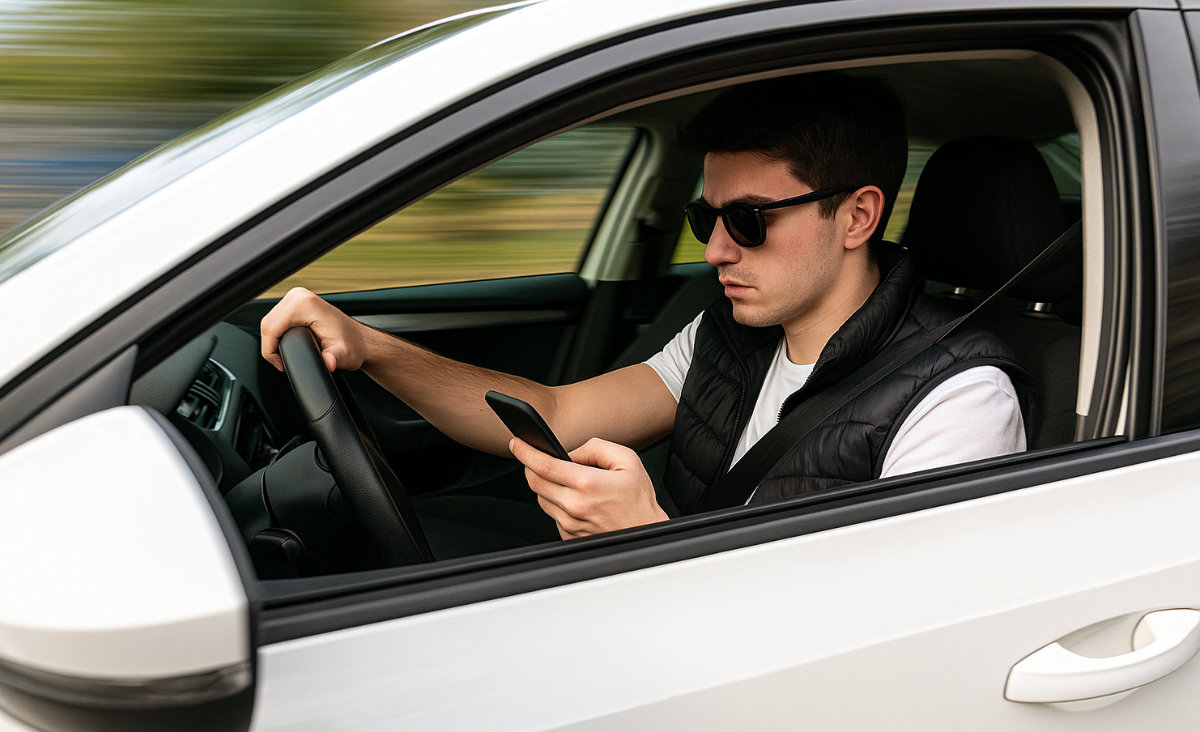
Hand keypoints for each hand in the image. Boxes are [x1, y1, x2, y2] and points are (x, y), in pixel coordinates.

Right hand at [260, 287, 368, 372]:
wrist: (359, 339)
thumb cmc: (352, 345)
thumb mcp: (344, 355)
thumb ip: (334, 359)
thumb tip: (329, 363)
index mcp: (305, 304)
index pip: (271, 328)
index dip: (271, 351)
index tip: (283, 364)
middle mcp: (298, 296)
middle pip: (267, 324)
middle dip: (271, 347)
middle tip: (284, 363)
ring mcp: (296, 297)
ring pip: (269, 321)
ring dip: (273, 341)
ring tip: (285, 356)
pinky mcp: (295, 302)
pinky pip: (276, 319)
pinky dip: (277, 334)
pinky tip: (287, 345)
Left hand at [509, 436, 668, 538]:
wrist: (646, 533)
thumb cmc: (638, 498)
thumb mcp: (627, 459)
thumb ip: (595, 448)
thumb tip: (569, 453)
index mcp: (588, 484)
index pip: (544, 465)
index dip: (526, 452)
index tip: (516, 443)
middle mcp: (575, 506)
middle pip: (536, 482)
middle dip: (530, 466)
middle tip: (534, 456)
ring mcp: (570, 524)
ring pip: (542, 499)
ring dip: (545, 485)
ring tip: (562, 478)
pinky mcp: (569, 536)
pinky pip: (552, 515)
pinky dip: (556, 503)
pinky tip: (573, 498)